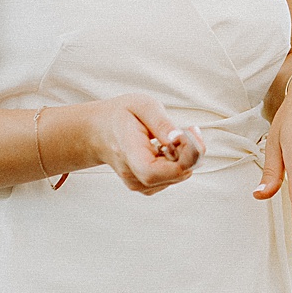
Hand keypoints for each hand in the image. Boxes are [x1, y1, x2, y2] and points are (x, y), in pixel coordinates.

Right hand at [83, 95, 201, 194]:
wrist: (100, 131)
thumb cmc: (120, 117)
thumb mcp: (142, 106)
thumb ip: (162, 123)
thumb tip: (179, 139)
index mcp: (127, 151)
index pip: (153, 171)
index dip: (182, 157)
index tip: (191, 133)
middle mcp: (131, 174)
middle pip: (174, 175)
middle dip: (191, 152)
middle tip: (189, 130)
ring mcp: (138, 183)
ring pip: (178, 176)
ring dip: (186, 157)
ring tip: (173, 137)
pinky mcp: (146, 186)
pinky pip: (174, 178)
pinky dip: (179, 163)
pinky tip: (168, 149)